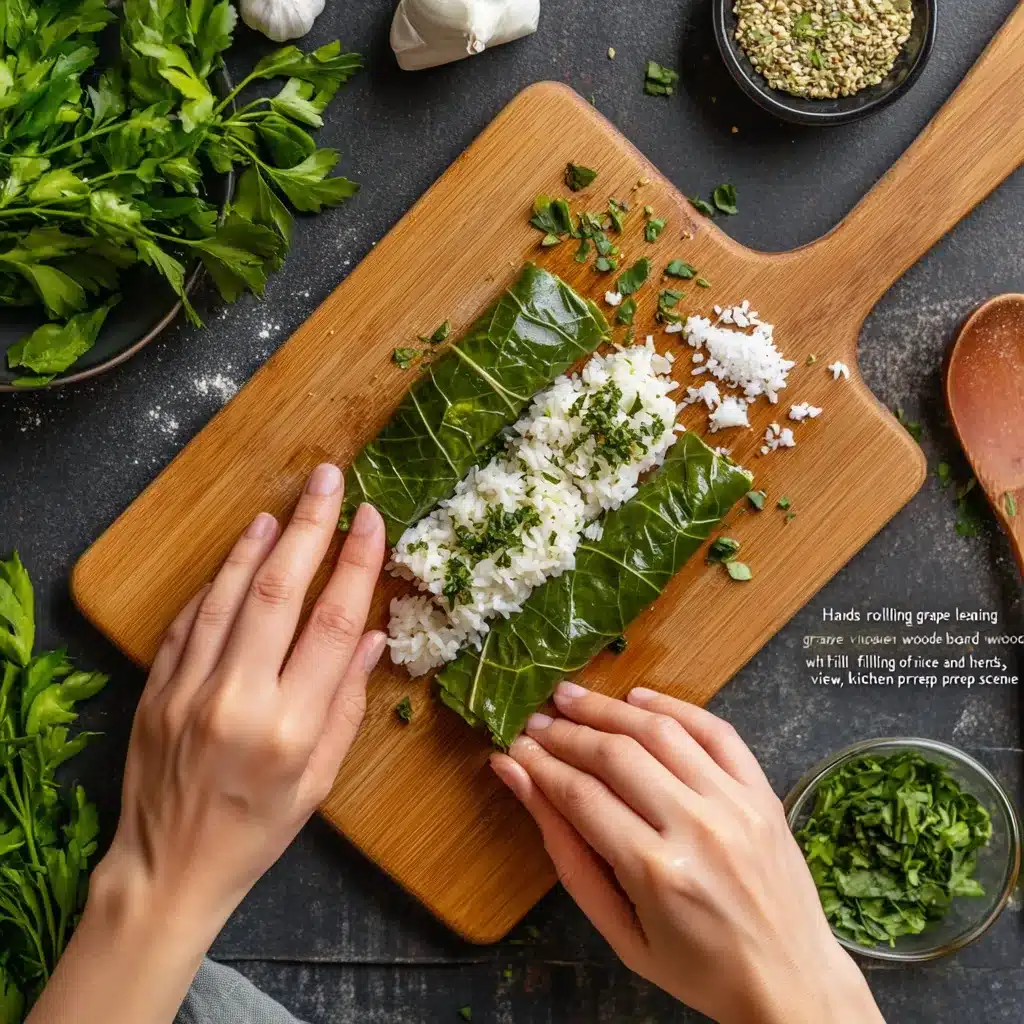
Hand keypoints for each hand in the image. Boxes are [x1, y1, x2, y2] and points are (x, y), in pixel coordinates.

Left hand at [29, 464, 385, 1023]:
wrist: (170, 867)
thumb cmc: (260, 828)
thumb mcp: (321, 780)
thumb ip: (347, 704)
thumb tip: (369, 635)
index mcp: (291, 726)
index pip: (331, 623)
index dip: (355, 564)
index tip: (370, 521)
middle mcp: (238, 699)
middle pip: (278, 593)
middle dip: (309, 528)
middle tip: (328, 480)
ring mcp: (189, 689)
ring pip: (227, 596)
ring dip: (257, 545)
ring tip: (283, 509)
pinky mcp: (156, 687)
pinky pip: (189, 620)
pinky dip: (215, 582)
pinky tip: (237, 555)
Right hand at [491, 684, 884, 1023]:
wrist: (791, 982)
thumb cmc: (696, 968)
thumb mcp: (619, 932)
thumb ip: (567, 855)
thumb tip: (520, 781)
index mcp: (656, 872)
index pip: (580, 794)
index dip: (540, 764)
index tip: (514, 747)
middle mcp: (697, 826)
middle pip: (616, 754)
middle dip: (566, 731)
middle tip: (535, 720)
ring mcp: (735, 803)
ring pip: (661, 731)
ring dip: (609, 708)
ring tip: (571, 697)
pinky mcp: (761, 791)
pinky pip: (715, 730)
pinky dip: (673, 706)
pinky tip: (637, 698)